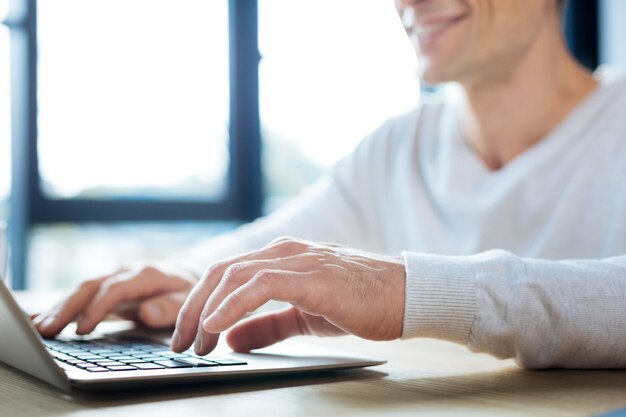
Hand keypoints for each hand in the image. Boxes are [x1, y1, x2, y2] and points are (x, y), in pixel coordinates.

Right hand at [33, 263, 197, 337]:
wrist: (183, 276)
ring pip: (81, 290)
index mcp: (145, 274)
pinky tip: (40, 318)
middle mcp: (124, 273)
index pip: (116, 289)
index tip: (83, 329)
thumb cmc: (185, 291)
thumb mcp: (187, 299)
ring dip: (59, 307)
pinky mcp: (104, 288)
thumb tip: (146, 313)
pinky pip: (80, 296)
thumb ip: (169, 307)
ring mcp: (111, 278)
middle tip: (48, 329)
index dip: (98, 308)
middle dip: (67, 307)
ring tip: (39, 328)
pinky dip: (60, 306)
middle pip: (91, 286)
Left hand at [171, 238, 405, 354]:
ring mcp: (297, 260)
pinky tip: (218, 325)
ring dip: (207, 310)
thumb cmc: (359, 302)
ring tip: (196, 342)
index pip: (226, 274)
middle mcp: (283, 252)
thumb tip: (231, 338)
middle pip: (221, 272)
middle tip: (180, 342)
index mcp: (280, 258)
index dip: (199, 303)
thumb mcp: (303, 318)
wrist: (405, 295)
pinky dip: (234, 304)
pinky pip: (261, 284)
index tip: (186, 335)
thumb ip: (267, 325)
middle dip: (192, 308)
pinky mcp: (312, 275)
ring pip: (235, 276)